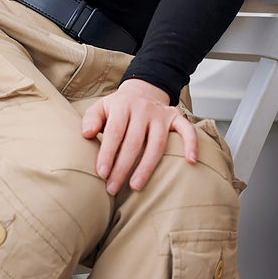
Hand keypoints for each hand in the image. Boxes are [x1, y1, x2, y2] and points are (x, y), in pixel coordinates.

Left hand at [81, 78, 196, 194]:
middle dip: (122, 167)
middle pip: (134, 142)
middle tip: (112, 188)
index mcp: (123, 105)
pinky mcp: (176, 118)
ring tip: (136, 186)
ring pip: (157, 144)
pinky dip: (191, 144)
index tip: (101, 174)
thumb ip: (91, 119)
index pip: (115, 132)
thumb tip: (86, 134)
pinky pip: (187, 131)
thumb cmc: (118, 107)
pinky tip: (190, 161)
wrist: (142, 90)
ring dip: (147, 167)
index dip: (108, 154)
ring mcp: (161, 114)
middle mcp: (144, 109)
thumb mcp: (100, 107)